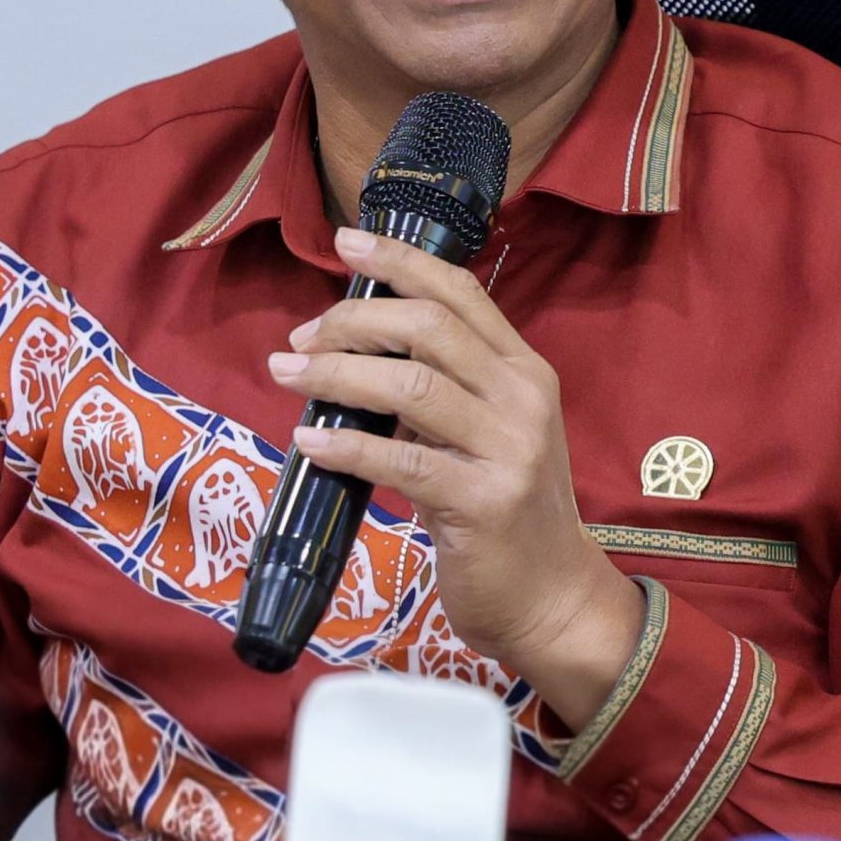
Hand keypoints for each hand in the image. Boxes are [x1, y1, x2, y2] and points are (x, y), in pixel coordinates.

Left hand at [270, 227, 642, 726]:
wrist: (552, 598)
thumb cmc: (507, 512)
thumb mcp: (487, 434)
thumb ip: (442, 390)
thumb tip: (353, 355)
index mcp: (524, 371)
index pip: (461, 291)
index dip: (401, 260)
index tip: (347, 241)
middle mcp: (523, 399)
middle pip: (429, 327)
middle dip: (354, 320)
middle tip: (301, 336)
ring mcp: (510, 450)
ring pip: (411, 385)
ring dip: (337, 373)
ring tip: (288, 372)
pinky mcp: (484, 503)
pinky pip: (401, 460)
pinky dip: (346, 444)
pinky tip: (310, 439)